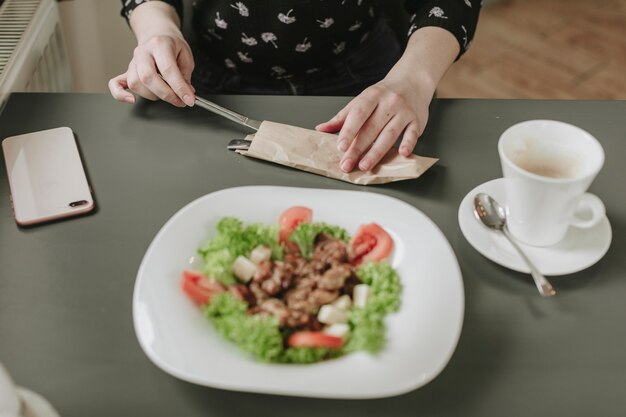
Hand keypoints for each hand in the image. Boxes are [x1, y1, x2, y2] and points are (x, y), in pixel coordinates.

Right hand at [108, 34, 194, 106]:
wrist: (157, 35)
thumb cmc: (172, 46)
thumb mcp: (186, 56)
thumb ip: (185, 76)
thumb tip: (185, 94)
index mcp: (159, 44)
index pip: (168, 70)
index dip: (180, 88)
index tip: (189, 100)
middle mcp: (142, 52)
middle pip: (148, 77)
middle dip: (166, 94)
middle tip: (179, 101)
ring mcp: (133, 62)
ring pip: (136, 83)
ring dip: (153, 95)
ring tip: (166, 94)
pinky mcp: (127, 71)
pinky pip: (116, 84)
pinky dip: (120, 94)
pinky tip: (131, 100)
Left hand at [316, 75, 431, 172]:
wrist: (412, 81)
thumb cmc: (383, 94)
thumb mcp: (362, 100)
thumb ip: (342, 116)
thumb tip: (321, 129)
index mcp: (371, 96)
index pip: (358, 114)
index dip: (348, 131)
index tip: (340, 147)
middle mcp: (388, 102)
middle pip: (371, 128)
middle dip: (358, 149)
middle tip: (347, 164)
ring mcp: (404, 111)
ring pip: (389, 134)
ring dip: (376, 152)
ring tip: (365, 166)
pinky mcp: (417, 121)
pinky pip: (412, 134)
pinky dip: (408, 143)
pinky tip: (402, 153)